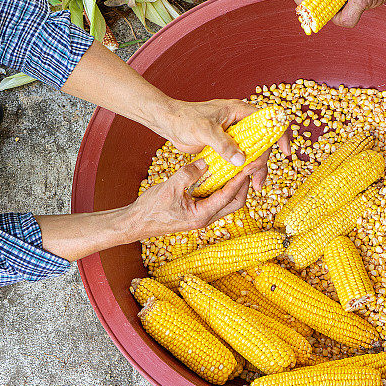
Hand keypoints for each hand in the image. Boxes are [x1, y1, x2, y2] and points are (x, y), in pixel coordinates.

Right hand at [125, 160, 251, 239]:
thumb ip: (189, 173)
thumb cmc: (151, 208)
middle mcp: (206, 218)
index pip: (228, 195)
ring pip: (227, 202)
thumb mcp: (170, 187)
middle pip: (235, 202)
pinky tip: (219, 174)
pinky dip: (221, 187)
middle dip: (244, 185)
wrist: (137, 222)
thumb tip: (206, 162)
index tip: (248, 165)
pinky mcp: (197, 212)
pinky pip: (216, 200)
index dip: (239, 179)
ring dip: (234, 186)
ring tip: (238, 168)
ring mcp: (202, 216)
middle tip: (248, 166)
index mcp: (202, 215)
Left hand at [155, 98, 291, 191]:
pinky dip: (244, 170)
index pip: (268, 120)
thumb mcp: (204, 131)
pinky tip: (244, 182)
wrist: (170, 123)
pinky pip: (242, 158)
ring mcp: (234, 135)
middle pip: (263, 141)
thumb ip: (223, 144)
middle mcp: (240, 122)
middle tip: (256, 178)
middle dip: (264, 161)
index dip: (280, 135)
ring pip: (254, 152)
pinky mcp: (227, 146)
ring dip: (257, 169)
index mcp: (239, 111)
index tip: (284, 152)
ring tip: (256, 186)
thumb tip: (242, 160)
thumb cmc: (185, 120)